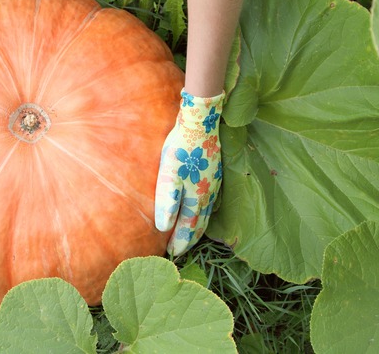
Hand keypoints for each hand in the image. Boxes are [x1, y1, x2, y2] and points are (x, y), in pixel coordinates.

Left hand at [155, 89, 223, 255]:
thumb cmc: (181, 149)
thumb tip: (163, 227)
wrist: (201, 123)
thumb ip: (167, 200)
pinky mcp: (215, 174)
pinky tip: (202, 211)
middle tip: (181, 251)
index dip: (180, 241)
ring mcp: (214, 185)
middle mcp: (207, 195)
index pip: (188, 227)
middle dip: (190, 239)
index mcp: (196, 198)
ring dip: (198, 228)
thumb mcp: (168, 174)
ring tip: (191, 237)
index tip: (172, 254)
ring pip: (207, 214)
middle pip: (200, 225)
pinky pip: (211, 202)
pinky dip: (205, 213)